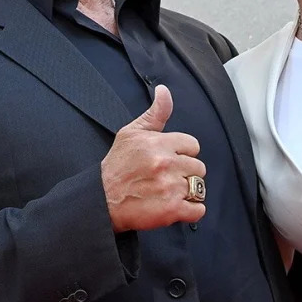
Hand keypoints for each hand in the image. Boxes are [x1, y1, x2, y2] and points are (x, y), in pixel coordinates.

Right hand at [101, 85, 206, 231]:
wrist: (101, 200)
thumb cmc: (116, 167)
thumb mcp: (131, 133)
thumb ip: (155, 113)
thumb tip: (164, 91)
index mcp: (159, 143)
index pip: (193, 145)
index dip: (182, 154)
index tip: (169, 161)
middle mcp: (166, 164)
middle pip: (199, 167)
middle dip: (185, 173)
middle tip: (166, 178)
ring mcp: (170, 188)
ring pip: (199, 188)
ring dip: (188, 192)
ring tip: (169, 192)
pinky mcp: (171, 210)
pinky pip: (198, 210)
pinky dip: (191, 211)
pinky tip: (176, 206)